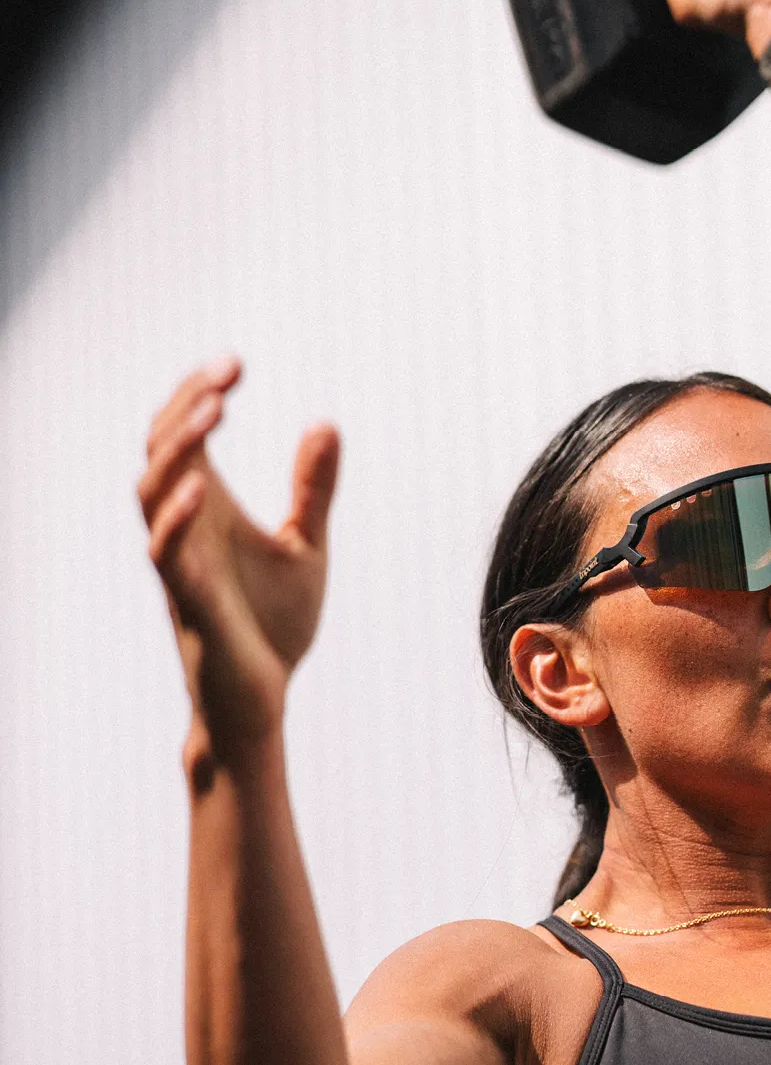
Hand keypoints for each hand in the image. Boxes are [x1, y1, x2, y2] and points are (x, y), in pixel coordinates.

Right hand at [138, 358, 339, 760]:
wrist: (261, 700)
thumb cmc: (272, 626)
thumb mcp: (306, 546)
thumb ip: (311, 489)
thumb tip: (326, 423)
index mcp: (206, 508)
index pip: (182, 434)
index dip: (199, 392)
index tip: (236, 364)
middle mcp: (184, 527)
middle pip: (160, 447)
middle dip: (187, 403)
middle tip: (227, 373)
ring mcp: (180, 564)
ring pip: (150, 492)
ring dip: (178, 449)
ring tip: (214, 412)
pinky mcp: (189, 605)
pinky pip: (165, 555)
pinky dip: (176, 519)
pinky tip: (200, 486)